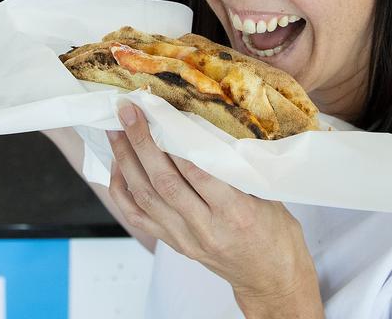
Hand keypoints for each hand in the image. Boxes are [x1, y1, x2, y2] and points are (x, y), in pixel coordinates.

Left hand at [107, 104, 323, 317]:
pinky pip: (138, 216)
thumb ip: (237, 168)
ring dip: (126, 161)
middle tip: (128, 112)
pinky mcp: (174, 244)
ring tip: (115, 131)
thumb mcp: (268, 196)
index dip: (173, 140)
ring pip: (145, 197)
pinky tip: (118, 166)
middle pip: (164, 182)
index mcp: (236, 213)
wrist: (270, 279)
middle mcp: (206, 228)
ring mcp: (185, 239)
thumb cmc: (275, 235)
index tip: (158, 112)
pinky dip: (122, 190)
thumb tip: (203, 129)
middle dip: (141, 143)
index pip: (196, 172)